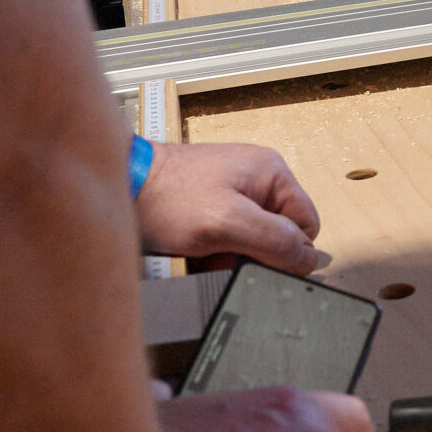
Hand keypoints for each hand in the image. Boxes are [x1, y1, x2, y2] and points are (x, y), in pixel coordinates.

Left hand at [134, 142, 322, 273]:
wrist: (122, 186)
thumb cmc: (168, 197)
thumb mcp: (228, 223)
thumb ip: (275, 241)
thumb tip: (310, 259)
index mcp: (274, 173)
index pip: (306, 225)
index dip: (286, 250)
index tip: (254, 258)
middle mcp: (259, 178)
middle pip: (279, 233)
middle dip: (253, 253)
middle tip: (223, 253)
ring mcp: (236, 190)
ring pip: (253, 239)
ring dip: (231, 253)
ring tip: (203, 250)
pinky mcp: (214, 203)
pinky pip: (230, 236)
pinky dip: (216, 248)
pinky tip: (195, 247)